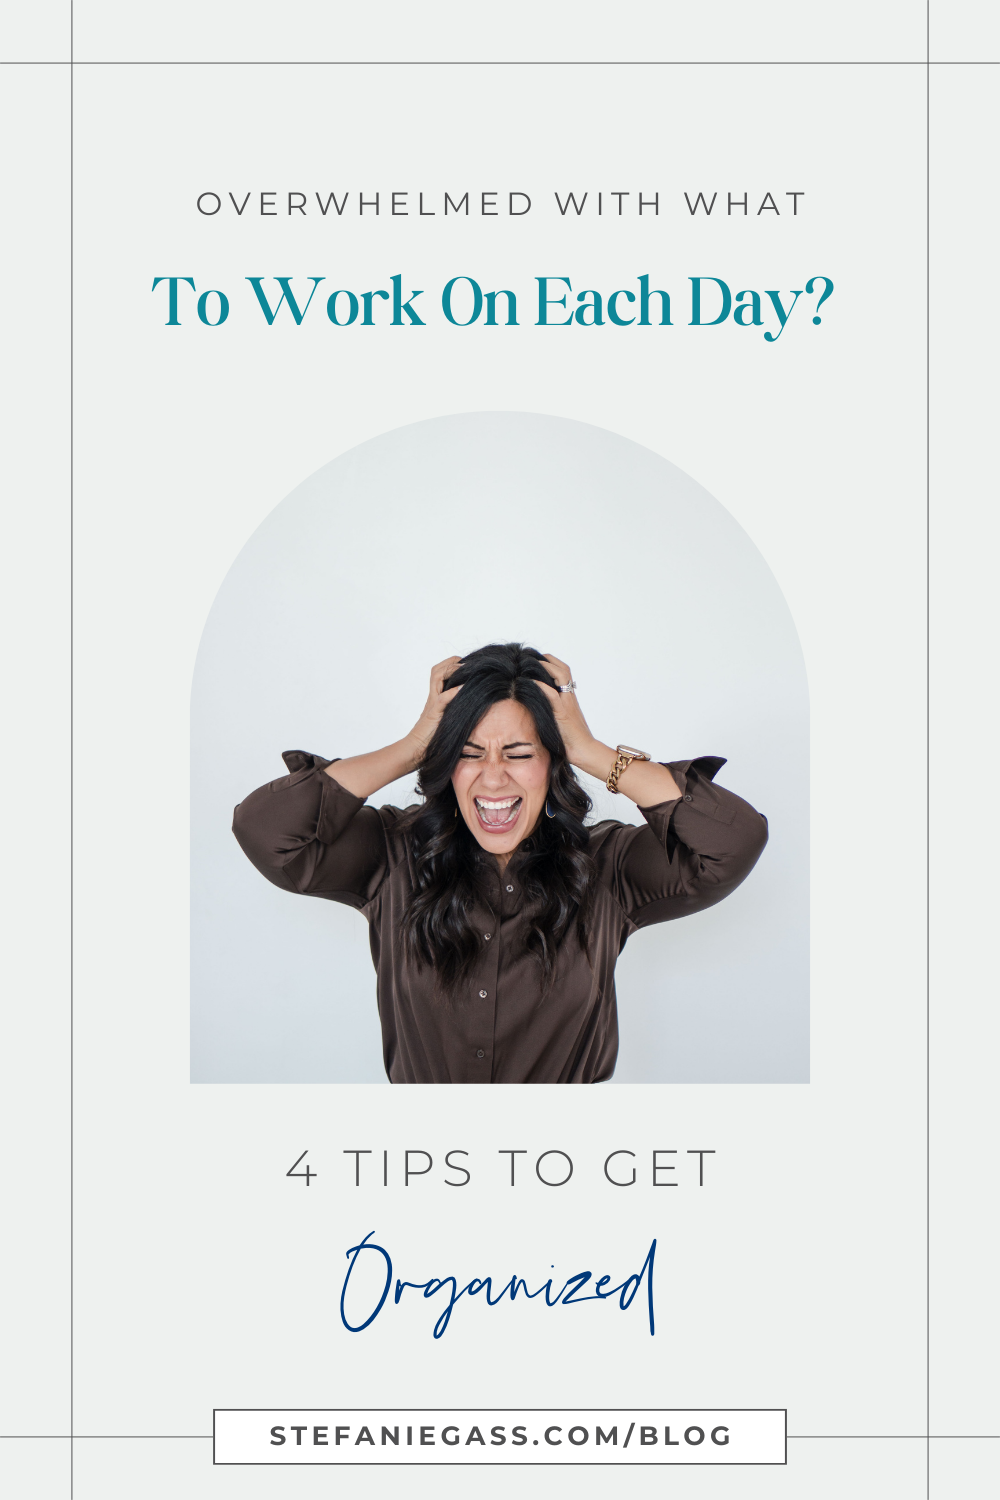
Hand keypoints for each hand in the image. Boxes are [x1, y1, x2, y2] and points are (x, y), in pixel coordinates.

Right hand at [408, 655, 463, 756]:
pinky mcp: (434, 714)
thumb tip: (473, 707)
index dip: (451, 665)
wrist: (416, 750)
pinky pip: (442, 699)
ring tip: (465, 669)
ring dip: (451, 670)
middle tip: (465, 662)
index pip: (439, 673)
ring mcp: (432, 704)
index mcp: (435, 698)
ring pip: (437, 677)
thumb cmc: (432, 739)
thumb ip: (454, 711)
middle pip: (436, 670)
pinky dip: (453, 692)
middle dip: (451, 662)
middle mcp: (433, 697)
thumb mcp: (447, 721)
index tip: (466, 665)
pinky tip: (463, 688)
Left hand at [537, 653, 599, 768]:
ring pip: (561, 676)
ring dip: (546, 667)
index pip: (564, 673)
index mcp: (569, 698)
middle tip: (531, 655)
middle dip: (548, 659)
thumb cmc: (571, 740)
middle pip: (564, 669)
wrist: (585, 751)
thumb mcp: (560, 721)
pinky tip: (530, 682)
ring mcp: (567, 704)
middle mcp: (570, 697)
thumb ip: (551, 710)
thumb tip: (534, 706)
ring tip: (530, 662)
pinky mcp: (563, 714)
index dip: (552, 663)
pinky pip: (552, 696)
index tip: (537, 658)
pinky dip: (541, 686)